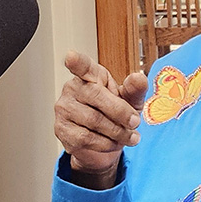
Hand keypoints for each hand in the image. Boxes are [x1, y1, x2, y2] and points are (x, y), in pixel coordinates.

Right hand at [54, 51, 147, 186]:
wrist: (106, 144)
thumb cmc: (116, 115)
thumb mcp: (131, 101)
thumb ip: (135, 90)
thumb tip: (138, 78)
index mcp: (91, 75)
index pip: (82, 66)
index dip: (77, 62)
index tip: (71, 57)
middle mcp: (73, 88)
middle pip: (95, 95)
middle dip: (121, 112)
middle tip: (135, 122)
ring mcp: (64, 109)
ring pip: (93, 120)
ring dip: (117, 132)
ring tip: (131, 136)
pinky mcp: (62, 130)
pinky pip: (86, 138)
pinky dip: (106, 143)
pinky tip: (114, 142)